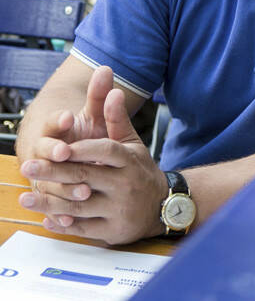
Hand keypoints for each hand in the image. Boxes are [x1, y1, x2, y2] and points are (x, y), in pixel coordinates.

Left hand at [19, 84, 166, 243]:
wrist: (162, 205)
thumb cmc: (139, 170)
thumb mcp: (131, 143)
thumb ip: (117, 119)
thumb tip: (114, 91)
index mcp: (130, 161)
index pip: (106, 151)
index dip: (82, 149)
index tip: (59, 148)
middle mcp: (126, 185)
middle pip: (86, 177)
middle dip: (55, 172)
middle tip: (28, 165)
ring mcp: (119, 209)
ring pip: (80, 206)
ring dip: (50, 202)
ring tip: (26, 197)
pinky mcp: (112, 230)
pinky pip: (83, 228)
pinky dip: (63, 224)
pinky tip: (46, 218)